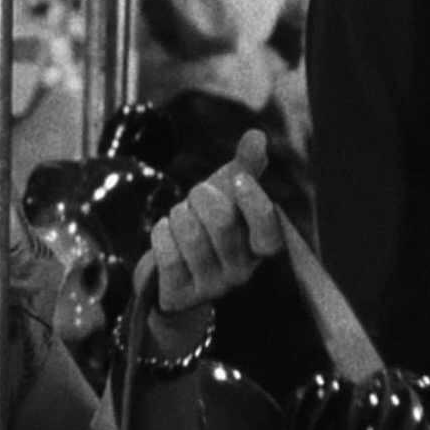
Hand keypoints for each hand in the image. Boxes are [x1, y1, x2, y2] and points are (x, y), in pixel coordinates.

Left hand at [139, 129, 287, 324]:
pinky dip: (160, 234)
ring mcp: (212, 287)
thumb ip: (244, 168)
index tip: (237, 179)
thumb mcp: (224, 196)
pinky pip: (167, 251)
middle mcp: (242, 271)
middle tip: (194, 199)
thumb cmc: (204, 227)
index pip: (270, 233)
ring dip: (177, 216)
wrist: (168, 273)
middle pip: (222, 222)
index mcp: (260, 248)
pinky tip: (165, 238)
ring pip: (190, 233)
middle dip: (199, 197)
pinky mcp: (181, 294)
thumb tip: (257, 135)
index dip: (255, 204)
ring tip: (179, 220)